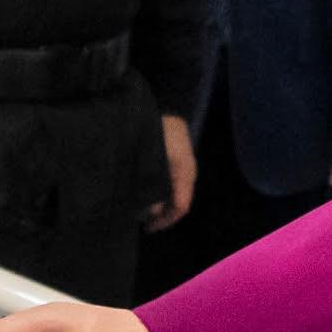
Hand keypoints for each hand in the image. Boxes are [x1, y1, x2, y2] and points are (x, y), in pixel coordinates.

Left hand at [147, 114, 196, 230]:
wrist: (165, 103)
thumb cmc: (158, 131)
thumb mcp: (153, 160)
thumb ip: (153, 186)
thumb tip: (152, 209)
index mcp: (185, 174)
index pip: (180, 207)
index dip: (165, 221)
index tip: (147, 228)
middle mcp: (188, 172)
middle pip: (180, 202)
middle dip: (163, 215)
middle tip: (144, 222)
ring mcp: (184, 165)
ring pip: (176, 193)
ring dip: (162, 204)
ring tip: (143, 210)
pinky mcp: (177, 159)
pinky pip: (173, 182)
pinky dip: (162, 192)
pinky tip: (148, 192)